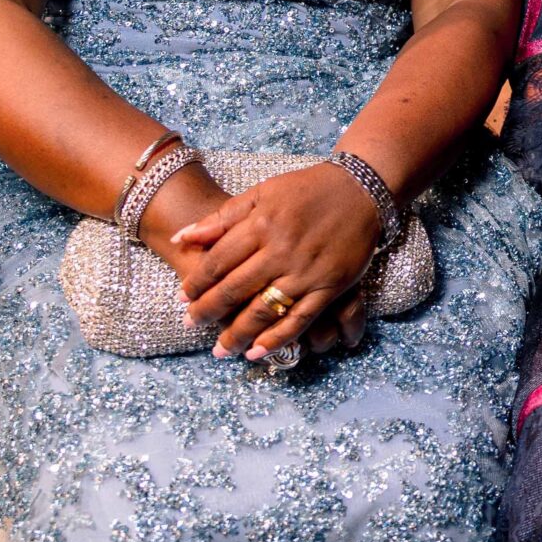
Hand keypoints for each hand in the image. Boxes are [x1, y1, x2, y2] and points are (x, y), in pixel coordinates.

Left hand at [170, 163, 383, 361]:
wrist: (360, 189)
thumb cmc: (307, 189)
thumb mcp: (262, 193)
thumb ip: (222, 217)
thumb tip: (181, 237)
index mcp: (262, 224)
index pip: (219, 261)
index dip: (197, 282)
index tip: (182, 297)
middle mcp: (282, 250)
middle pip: (236, 289)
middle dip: (208, 311)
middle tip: (191, 325)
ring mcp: (307, 271)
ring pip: (264, 310)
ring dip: (238, 334)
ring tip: (219, 350)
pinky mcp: (330, 287)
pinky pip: (300, 319)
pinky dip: (278, 339)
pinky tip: (257, 352)